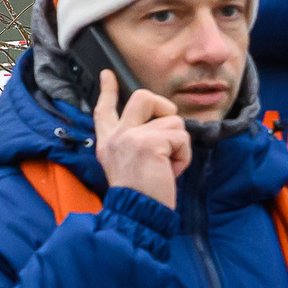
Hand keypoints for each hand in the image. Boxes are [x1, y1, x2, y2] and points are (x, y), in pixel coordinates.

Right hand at [94, 71, 190, 208]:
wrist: (136, 212)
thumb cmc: (138, 194)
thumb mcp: (126, 163)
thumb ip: (135, 141)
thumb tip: (160, 126)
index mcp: (108, 141)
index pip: (104, 108)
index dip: (108, 89)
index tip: (108, 74)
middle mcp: (116, 135)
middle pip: (143, 97)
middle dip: (164, 107)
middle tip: (167, 128)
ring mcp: (131, 136)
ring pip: (173, 121)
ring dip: (178, 144)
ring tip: (166, 165)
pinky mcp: (150, 143)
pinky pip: (181, 139)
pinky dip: (183, 156)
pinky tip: (170, 171)